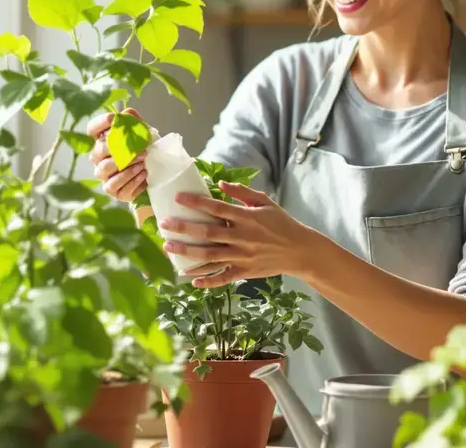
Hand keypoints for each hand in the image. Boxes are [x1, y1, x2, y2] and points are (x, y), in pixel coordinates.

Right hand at [86, 109, 148, 201]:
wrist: (152, 174)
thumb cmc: (142, 151)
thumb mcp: (142, 135)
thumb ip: (135, 122)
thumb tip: (128, 113)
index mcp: (103, 141)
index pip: (92, 129)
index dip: (100, 122)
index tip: (114, 118)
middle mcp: (98, 158)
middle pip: (98, 150)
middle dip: (120, 149)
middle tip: (141, 150)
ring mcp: (103, 175)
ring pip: (105, 169)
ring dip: (126, 166)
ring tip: (143, 163)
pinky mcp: (111, 190)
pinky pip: (114, 185)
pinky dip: (131, 180)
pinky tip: (143, 174)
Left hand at [159, 181, 318, 288]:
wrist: (300, 250)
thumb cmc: (281, 223)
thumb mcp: (265, 202)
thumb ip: (242, 193)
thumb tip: (221, 184)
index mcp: (246, 217)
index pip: (216, 208)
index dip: (196, 202)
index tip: (178, 198)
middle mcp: (242, 237)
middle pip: (207, 232)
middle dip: (184, 228)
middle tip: (164, 225)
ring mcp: (242, 256)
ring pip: (210, 256)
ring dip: (187, 252)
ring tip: (169, 248)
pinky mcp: (244, 272)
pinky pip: (223, 278)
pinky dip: (208, 281)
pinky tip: (192, 280)